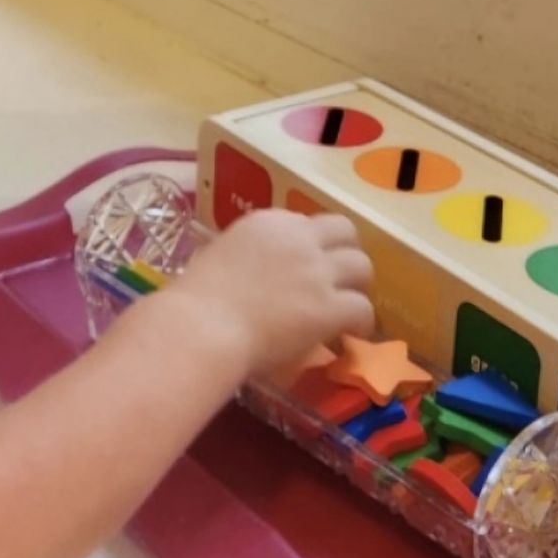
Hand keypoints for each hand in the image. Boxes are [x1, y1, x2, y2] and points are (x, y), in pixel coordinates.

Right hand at [170, 210, 373, 382]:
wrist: (202, 328)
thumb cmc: (195, 300)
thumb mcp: (219, 256)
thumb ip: (246, 254)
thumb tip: (254, 272)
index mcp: (268, 222)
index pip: (308, 222)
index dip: (313, 244)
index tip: (307, 264)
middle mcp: (299, 238)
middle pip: (345, 232)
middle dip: (345, 255)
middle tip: (338, 280)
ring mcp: (318, 271)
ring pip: (362, 266)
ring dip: (356, 286)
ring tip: (347, 307)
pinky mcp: (330, 306)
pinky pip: (362, 308)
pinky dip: (360, 323)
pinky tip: (351, 335)